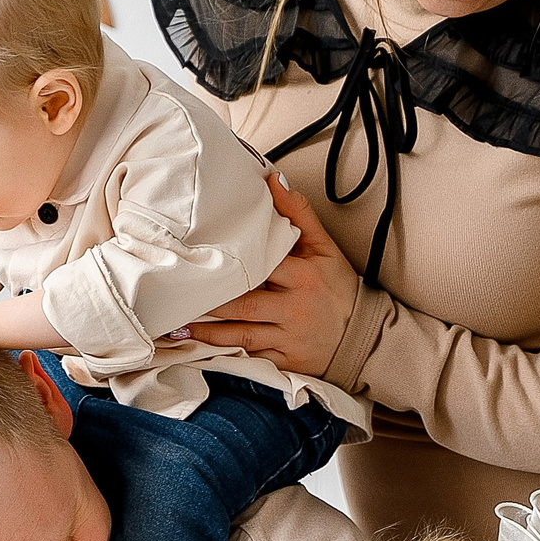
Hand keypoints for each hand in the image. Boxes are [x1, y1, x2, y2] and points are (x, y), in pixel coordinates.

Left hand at [186, 176, 359, 377]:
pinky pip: (251, 357)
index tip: (201, 260)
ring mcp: (288, 337)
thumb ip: (298, 213)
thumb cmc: (338, 287)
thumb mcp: (324, 247)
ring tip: (177, 326)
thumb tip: (273, 180)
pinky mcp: (285, 359)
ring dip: (208, 331)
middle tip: (178, 297)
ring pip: (240, 334)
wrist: (362, 335)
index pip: (260, 267)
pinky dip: (226, 354)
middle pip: (242, 305)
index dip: (231, 265)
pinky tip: (201, 349)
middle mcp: (293, 308)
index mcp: (302, 277)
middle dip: (210, 303)